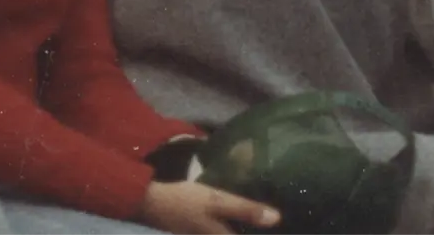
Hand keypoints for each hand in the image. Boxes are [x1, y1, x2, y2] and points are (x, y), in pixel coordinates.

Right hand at [138, 181, 279, 234]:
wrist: (151, 203)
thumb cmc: (187, 202)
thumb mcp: (218, 202)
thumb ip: (246, 210)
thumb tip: (277, 219)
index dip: (263, 233)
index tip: (281, 231)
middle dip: (253, 230)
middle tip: (272, 225)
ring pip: (230, 234)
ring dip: (242, 228)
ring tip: (258, 222)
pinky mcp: (199, 231)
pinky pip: (222, 232)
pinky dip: (231, 227)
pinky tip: (234, 219)